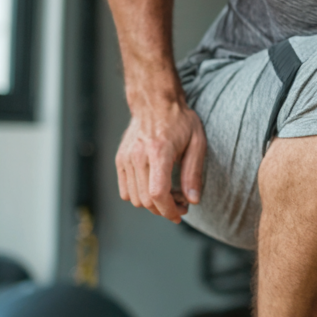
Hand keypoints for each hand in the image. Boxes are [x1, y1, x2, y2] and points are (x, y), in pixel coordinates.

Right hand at [116, 95, 206, 223]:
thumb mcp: (197, 143)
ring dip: (153, 204)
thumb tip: (193, 200)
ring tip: (171, 194)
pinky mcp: (119, 160)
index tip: (180, 215)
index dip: (169, 210)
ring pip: (134, 199)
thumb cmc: (180, 120)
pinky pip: (125, 191)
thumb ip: (193, 173)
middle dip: (165, 209)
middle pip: (146, 200)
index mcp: (158, 151)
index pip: (157, 193)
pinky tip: (156, 188)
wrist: (155, 102)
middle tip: (182, 203)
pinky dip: (140, 196)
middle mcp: (137, 156)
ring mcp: (125, 158)